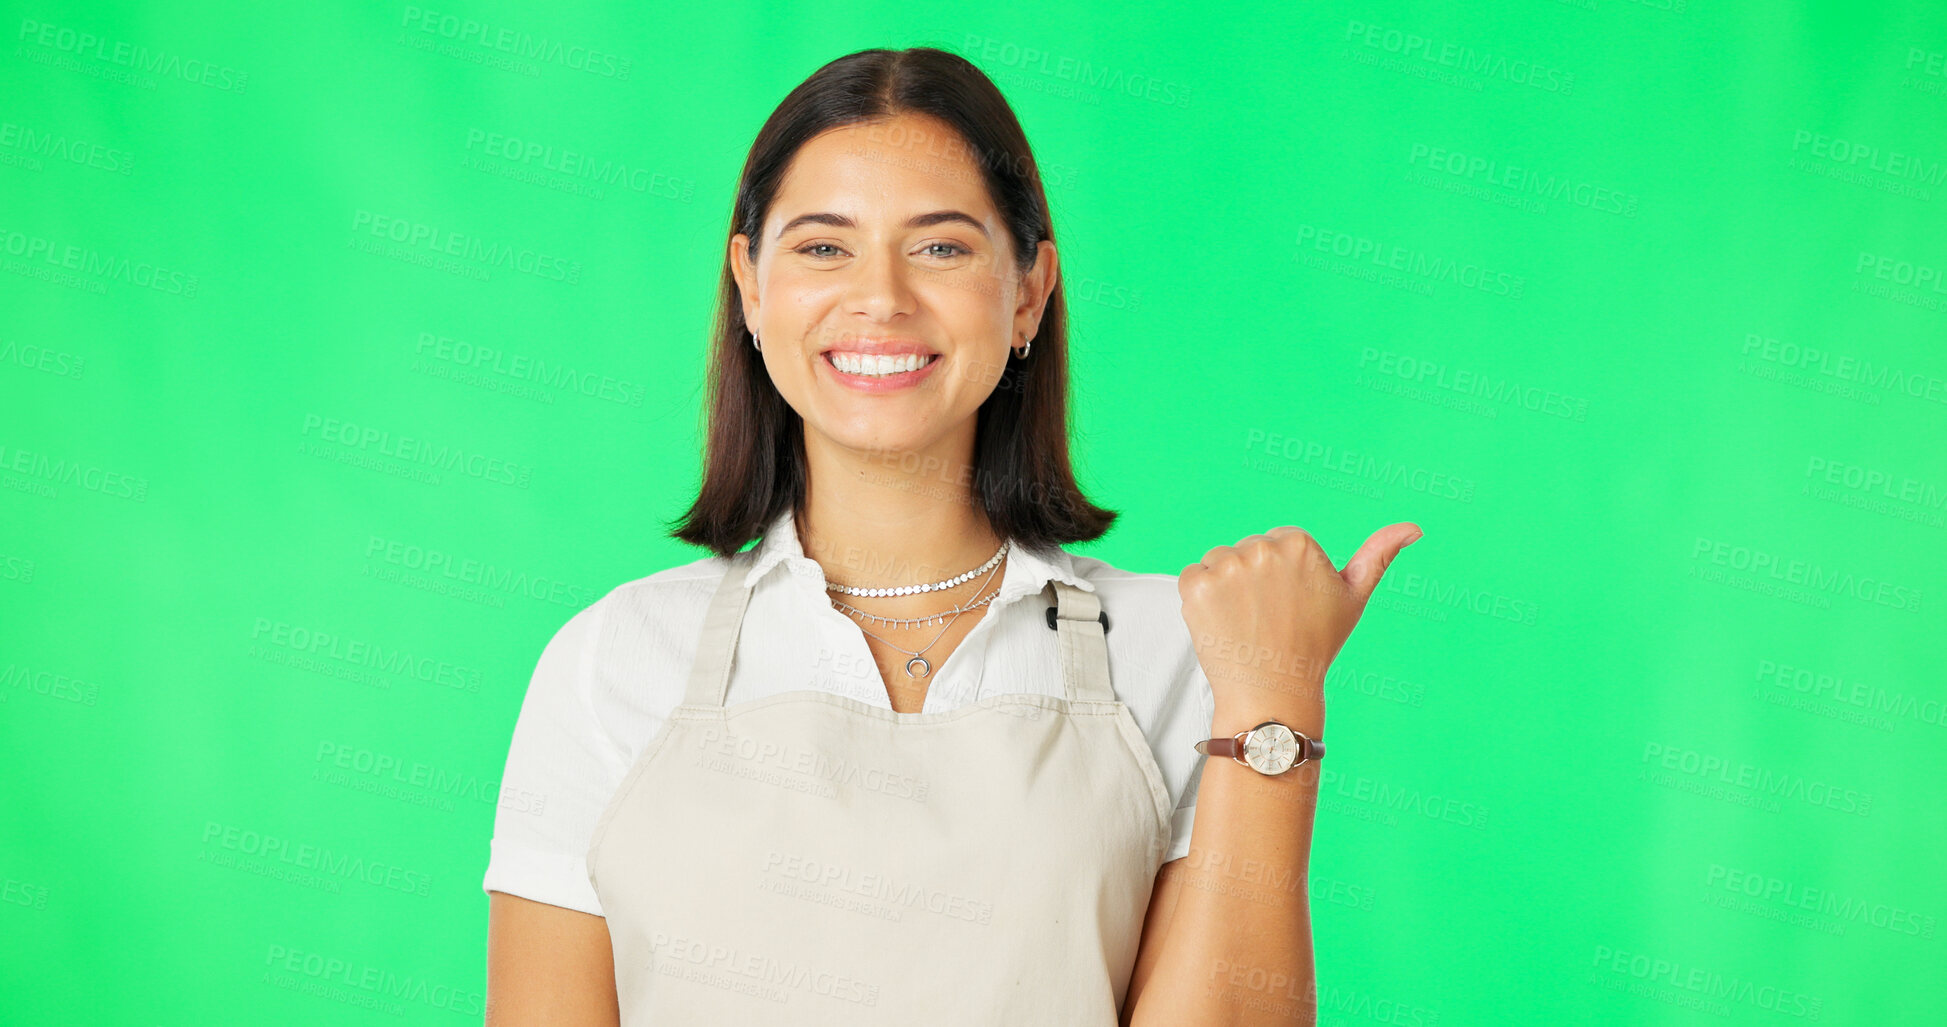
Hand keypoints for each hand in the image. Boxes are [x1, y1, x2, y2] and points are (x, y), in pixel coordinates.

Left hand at [1178, 523, 1423, 727]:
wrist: (1273, 694)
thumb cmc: (1315, 647)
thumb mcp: (1354, 599)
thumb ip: (1379, 555)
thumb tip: (1414, 527)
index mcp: (1297, 541)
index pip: (1278, 543)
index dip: (1283, 577)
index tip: (1290, 605)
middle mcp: (1261, 548)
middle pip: (1247, 551)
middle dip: (1254, 580)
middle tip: (1269, 619)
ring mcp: (1225, 566)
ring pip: (1219, 563)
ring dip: (1227, 589)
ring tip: (1247, 623)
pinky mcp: (1196, 585)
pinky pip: (1194, 577)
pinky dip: (1202, 600)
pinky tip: (1223, 624)